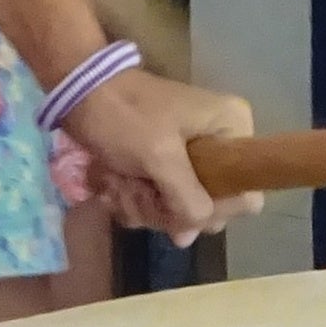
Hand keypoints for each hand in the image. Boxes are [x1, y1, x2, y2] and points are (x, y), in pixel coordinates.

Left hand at [60, 66, 255, 240]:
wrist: (80, 90)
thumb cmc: (125, 115)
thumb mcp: (160, 156)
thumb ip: (187, 199)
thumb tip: (191, 237)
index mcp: (232, 130)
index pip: (246, 194)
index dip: (212, 209)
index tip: (176, 202)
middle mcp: (218, 144)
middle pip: (207, 207)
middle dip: (164, 207)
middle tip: (138, 188)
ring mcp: (189, 157)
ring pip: (176, 209)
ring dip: (141, 204)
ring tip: (118, 182)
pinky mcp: (162, 166)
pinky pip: (156, 202)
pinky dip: (131, 198)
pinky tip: (112, 183)